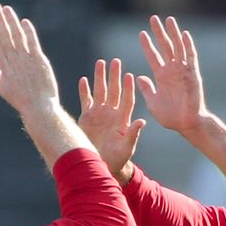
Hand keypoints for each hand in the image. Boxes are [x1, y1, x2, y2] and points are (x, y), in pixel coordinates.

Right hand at [0, 3, 58, 116]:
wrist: (38, 107)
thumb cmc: (20, 100)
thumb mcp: (2, 88)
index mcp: (4, 66)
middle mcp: (14, 60)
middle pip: (5, 36)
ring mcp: (27, 60)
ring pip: (18, 36)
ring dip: (12, 21)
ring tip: (7, 9)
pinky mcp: (39, 60)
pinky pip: (33, 43)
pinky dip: (29, 32)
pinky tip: (24, 21)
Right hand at [78, 59, 144, 181]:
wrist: (102, 163)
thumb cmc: (118, 158)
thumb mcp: (127, 147)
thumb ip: (133, 134)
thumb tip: (142, 122)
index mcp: (123, 119)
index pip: (127, 99)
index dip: (128, 88)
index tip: (129, 76)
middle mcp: (112, 113)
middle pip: (114, 91)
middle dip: (114, 76)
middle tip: (115, 61)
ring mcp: (99, 114)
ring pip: (100, 91)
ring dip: (100, 77)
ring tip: (100, 63)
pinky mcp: (87, 117)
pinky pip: (85, 100)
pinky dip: (84, 90)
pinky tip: (83, 79)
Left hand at [137, 16, 207, 133]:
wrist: (186, 124)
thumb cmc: (170, 116)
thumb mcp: (152, 102)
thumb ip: (146, 89)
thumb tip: (139, 77)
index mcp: (161, 77)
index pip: (153, 56)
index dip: (147, 45)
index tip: (141, 33)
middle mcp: (172, 71)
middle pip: (165, 47)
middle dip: (159, 33)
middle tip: (153, 18)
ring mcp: (183, 71)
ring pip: (178, 48)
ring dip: (173, 34)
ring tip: (168, 20)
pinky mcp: (193, 74)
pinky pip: (190, 57)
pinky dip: (188, 46)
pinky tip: (184, 34)